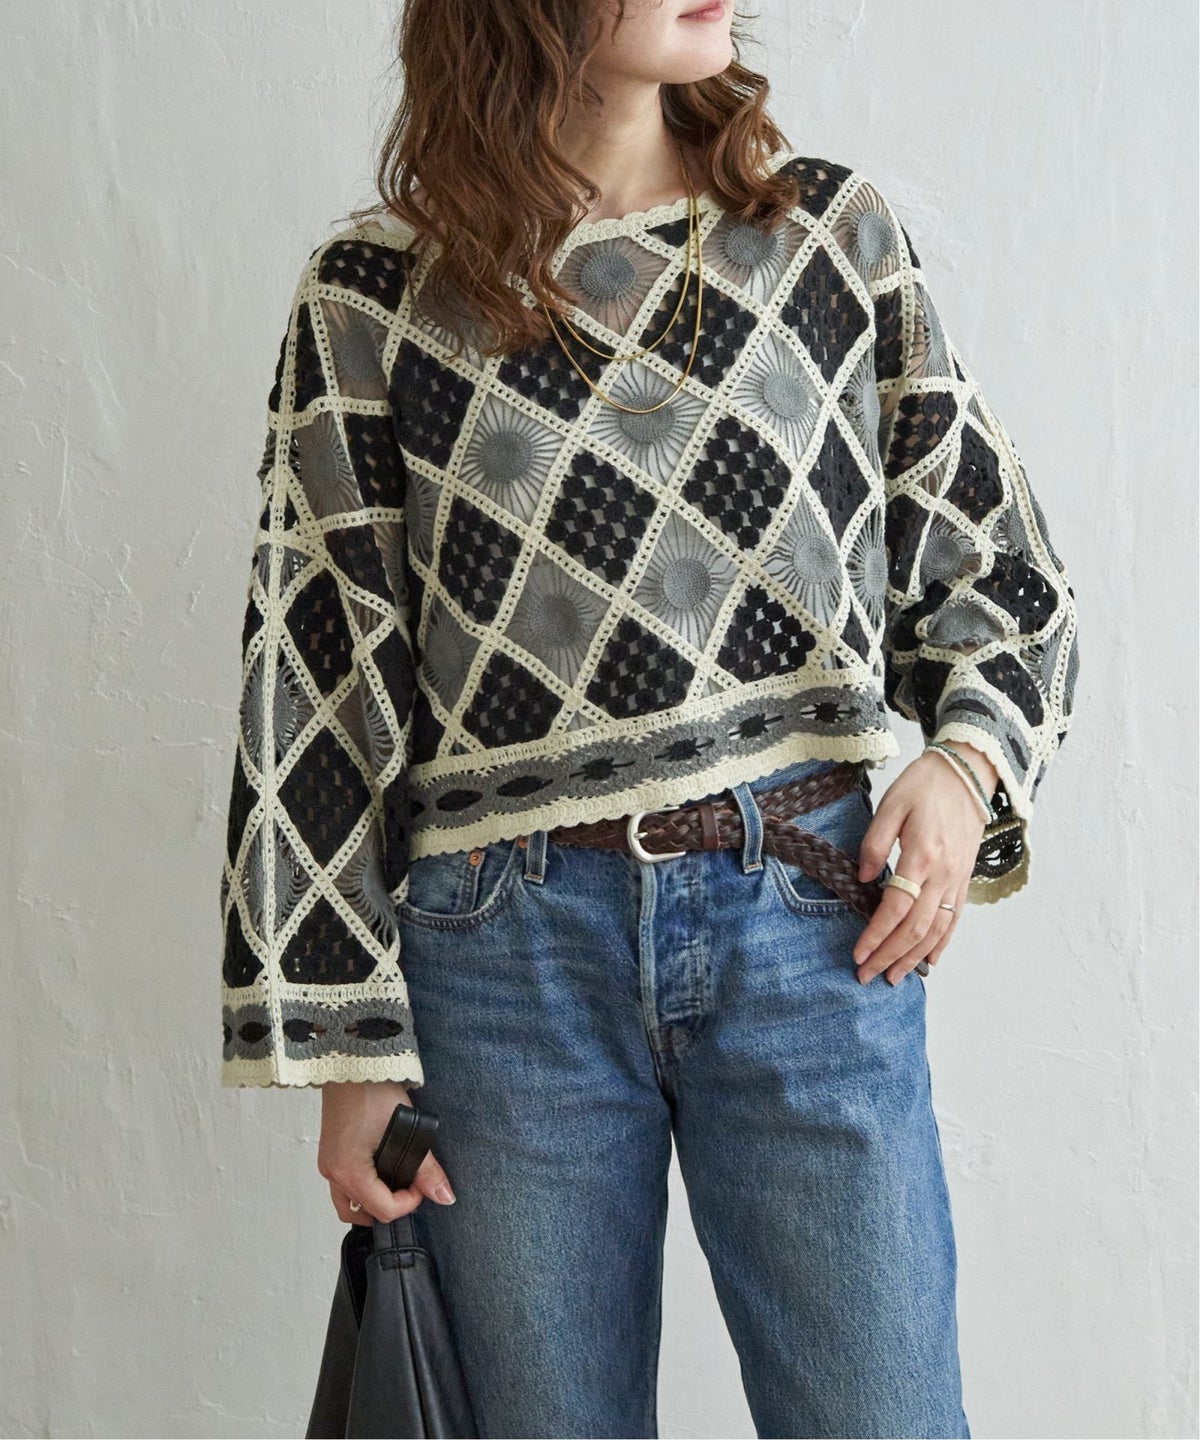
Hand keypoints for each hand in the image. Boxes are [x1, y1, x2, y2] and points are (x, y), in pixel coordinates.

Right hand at [318, 1080, 456, 1225]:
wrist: (352, 1063)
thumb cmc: (374, 1091)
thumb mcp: (408, 1129)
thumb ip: (426, 1168)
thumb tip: (444, 1196)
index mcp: (349, 1170)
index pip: (383, 1209)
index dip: (409, 1203)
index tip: (421, 1184)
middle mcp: (333, 1173)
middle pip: (362, 1214)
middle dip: (390, 1207)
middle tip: (408, 1187)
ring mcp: (328, 1165)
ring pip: (348, 1205)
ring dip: (372, 1203)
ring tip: (395, 1184)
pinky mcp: (329, 1156)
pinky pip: (342, 1188)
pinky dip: (361, 1190)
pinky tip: (379, 1173)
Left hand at [852, 742, 996, 984]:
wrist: (967, 772)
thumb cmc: (925, 784)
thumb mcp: (890, 804)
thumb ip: (875, 843)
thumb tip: (864, 878)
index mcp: (922, 855)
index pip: (896, 908)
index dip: (876, 935)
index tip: (858, 954)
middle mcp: (943, 874)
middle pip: (916, 928)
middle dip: (890, 956)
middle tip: (867, 977)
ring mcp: (957, 879)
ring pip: (938, 930)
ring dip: (914, 957)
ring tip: (894, 977)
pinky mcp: (964, 878)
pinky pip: (955, 919)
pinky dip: (942, 944)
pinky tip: (929, 961)